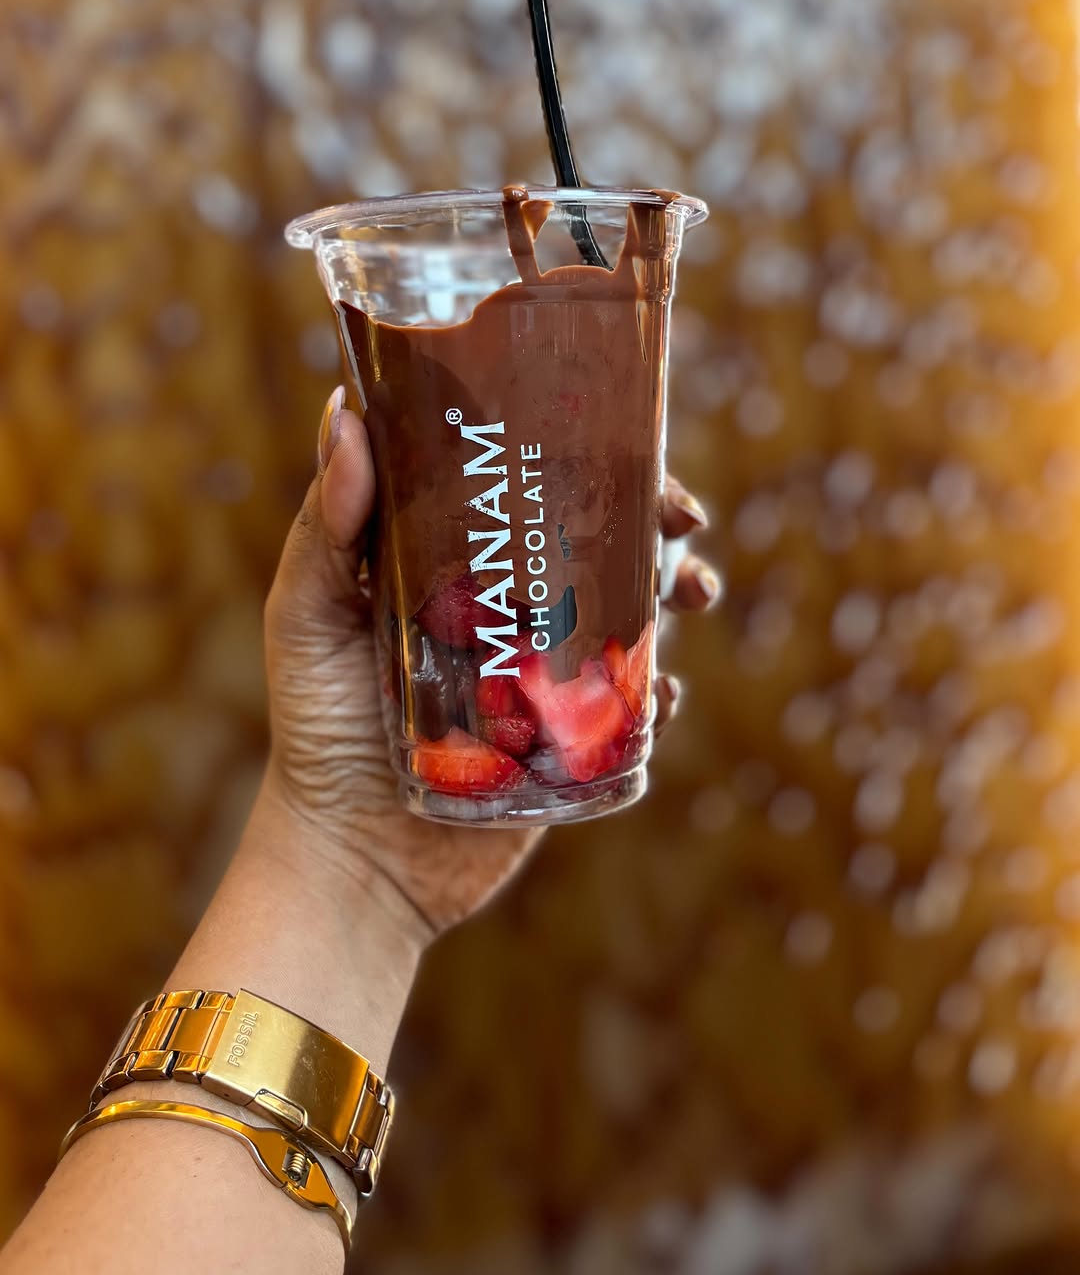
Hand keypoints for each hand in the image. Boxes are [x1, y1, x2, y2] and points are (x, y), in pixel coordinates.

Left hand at [263, 388, 718, 941]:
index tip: (617, 432)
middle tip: (681, 518)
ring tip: (694, 591)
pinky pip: (635, 706)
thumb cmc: (315, 729)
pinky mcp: (571, 741)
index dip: (576, 451)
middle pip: (593, 540)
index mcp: (453, 564)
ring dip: (675, 590)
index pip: (521, 487)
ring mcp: (545, 673)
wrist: (353, 859)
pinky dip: (661, 690)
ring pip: (628, 612)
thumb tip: (345, 414)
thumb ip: (327, 528)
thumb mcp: (308, 616)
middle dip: (652, 517)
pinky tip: (664, 689)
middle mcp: (507, 609)